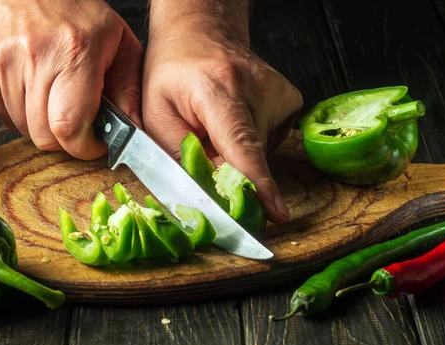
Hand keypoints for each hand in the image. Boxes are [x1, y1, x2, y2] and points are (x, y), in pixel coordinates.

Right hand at [0, 0, 142, 158]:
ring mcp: (2, 65)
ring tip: (53, 96)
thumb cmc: (75, 13)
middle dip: (64, 140)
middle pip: (44, 136)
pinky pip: (3, 117)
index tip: (94, 144)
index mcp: (74, 53)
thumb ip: (130, 88)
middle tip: (76, 122)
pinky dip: (20, 114)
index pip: (69, 127)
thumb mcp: (118, 42)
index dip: (83, 147)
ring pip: (23, 129)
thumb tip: (134, 129)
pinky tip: (32, 90)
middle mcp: (34, 59)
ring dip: (42, 125)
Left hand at [143, 15, 301, 221]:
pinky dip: (249, 141)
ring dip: (235, 153)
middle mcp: (256, 88)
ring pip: (260, 152)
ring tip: (216, 126)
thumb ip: (178, 154)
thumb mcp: (155, 113)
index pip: (243, 146)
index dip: (259, 184)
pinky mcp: (290, 99)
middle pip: (251, 156)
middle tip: (204, 147)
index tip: (277, 212)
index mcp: (218, 89)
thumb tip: (205, 192)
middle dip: (226, 168)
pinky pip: (270, 140)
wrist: (200, 31)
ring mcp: (278, 92)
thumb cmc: (172, 70)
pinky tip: (234, 120)